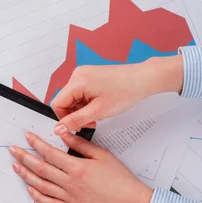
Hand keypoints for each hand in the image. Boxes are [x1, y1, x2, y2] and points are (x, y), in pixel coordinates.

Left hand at [9, 132, 152, 202]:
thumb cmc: (121, 180)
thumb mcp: (103, 156)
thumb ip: (81, 145)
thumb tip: (65, 135)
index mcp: (78, 168)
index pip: (50, 153)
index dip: (36, 144)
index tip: (27, 137)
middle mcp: (71, 183)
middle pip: (41, 168)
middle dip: (24, 158)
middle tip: (13, 150)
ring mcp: (70, 198)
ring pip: (42, 185)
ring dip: (26, 175)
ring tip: (16, 167)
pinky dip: (38, 196)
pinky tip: (30, 189)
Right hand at [51, 55, 183, 134]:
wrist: (144, 78)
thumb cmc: (126, 91)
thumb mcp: (98, 111)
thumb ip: (75, 121)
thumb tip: (58, 129)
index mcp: (77, 81)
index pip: (57, 104)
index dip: (64, 119)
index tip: (76, 127)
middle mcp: (77, 74)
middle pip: (65, 101)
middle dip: (75, 114)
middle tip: (90, 122)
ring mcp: (83, 74)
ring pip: (73, 98)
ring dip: (81, 110)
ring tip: (97, 114)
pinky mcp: (89, 76)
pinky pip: (80, 92)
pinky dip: (86, 102)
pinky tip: (98, 106)